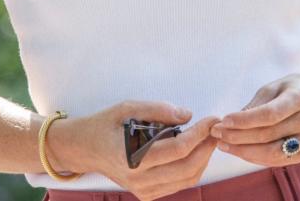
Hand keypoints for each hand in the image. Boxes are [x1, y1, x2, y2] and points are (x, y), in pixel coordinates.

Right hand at [51, 100, 220, 200]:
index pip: (178, 148)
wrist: (84, 149)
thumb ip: (157, 110)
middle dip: (207, 147)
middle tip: (215, 129)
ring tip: (208, 139)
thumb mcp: (127, 108)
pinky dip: (192, 170)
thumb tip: (187, 115)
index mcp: (132, 157)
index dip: (200, 134)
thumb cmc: (104, 126)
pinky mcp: (146, 194)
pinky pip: (178, 185)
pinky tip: (194, 153)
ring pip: (186, 179)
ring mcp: (143, 190)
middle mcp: (139, 178)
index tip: (212, 119)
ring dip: (203, 159)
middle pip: (187, 167)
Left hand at [209, 73, 299, 165]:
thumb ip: (255, 105)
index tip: (223, 121)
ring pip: (273, 152)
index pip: (270, 114)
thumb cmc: (292, 90)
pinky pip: (279, 161)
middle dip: (238, 136)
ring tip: (223, 145)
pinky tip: (240, 151)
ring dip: (244, 151)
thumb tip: (229, 123)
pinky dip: (256, 158)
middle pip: (269, 135)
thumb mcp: (274, 86)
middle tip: (217, 134)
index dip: (245, 120)